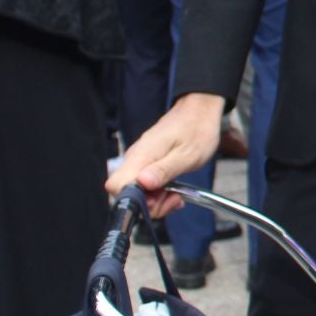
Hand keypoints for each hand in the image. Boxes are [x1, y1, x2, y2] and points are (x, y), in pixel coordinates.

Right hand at [105, 92, 224, 215]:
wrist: (199, 111)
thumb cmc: (197, 129)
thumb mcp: (187, 155)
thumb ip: (164, 170)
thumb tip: (142, 183)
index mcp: (141, 155)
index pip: (116, 186)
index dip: (134, 201)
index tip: (157, 199)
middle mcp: (135, 159)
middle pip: (126, 194)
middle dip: (150, 204)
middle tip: (173, 198)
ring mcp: (139, 161)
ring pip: (137, 193)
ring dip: (157, 201)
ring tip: (176, 195)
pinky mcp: (146, 164)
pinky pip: (145, 186)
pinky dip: (158, 194)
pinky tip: (173, 192)